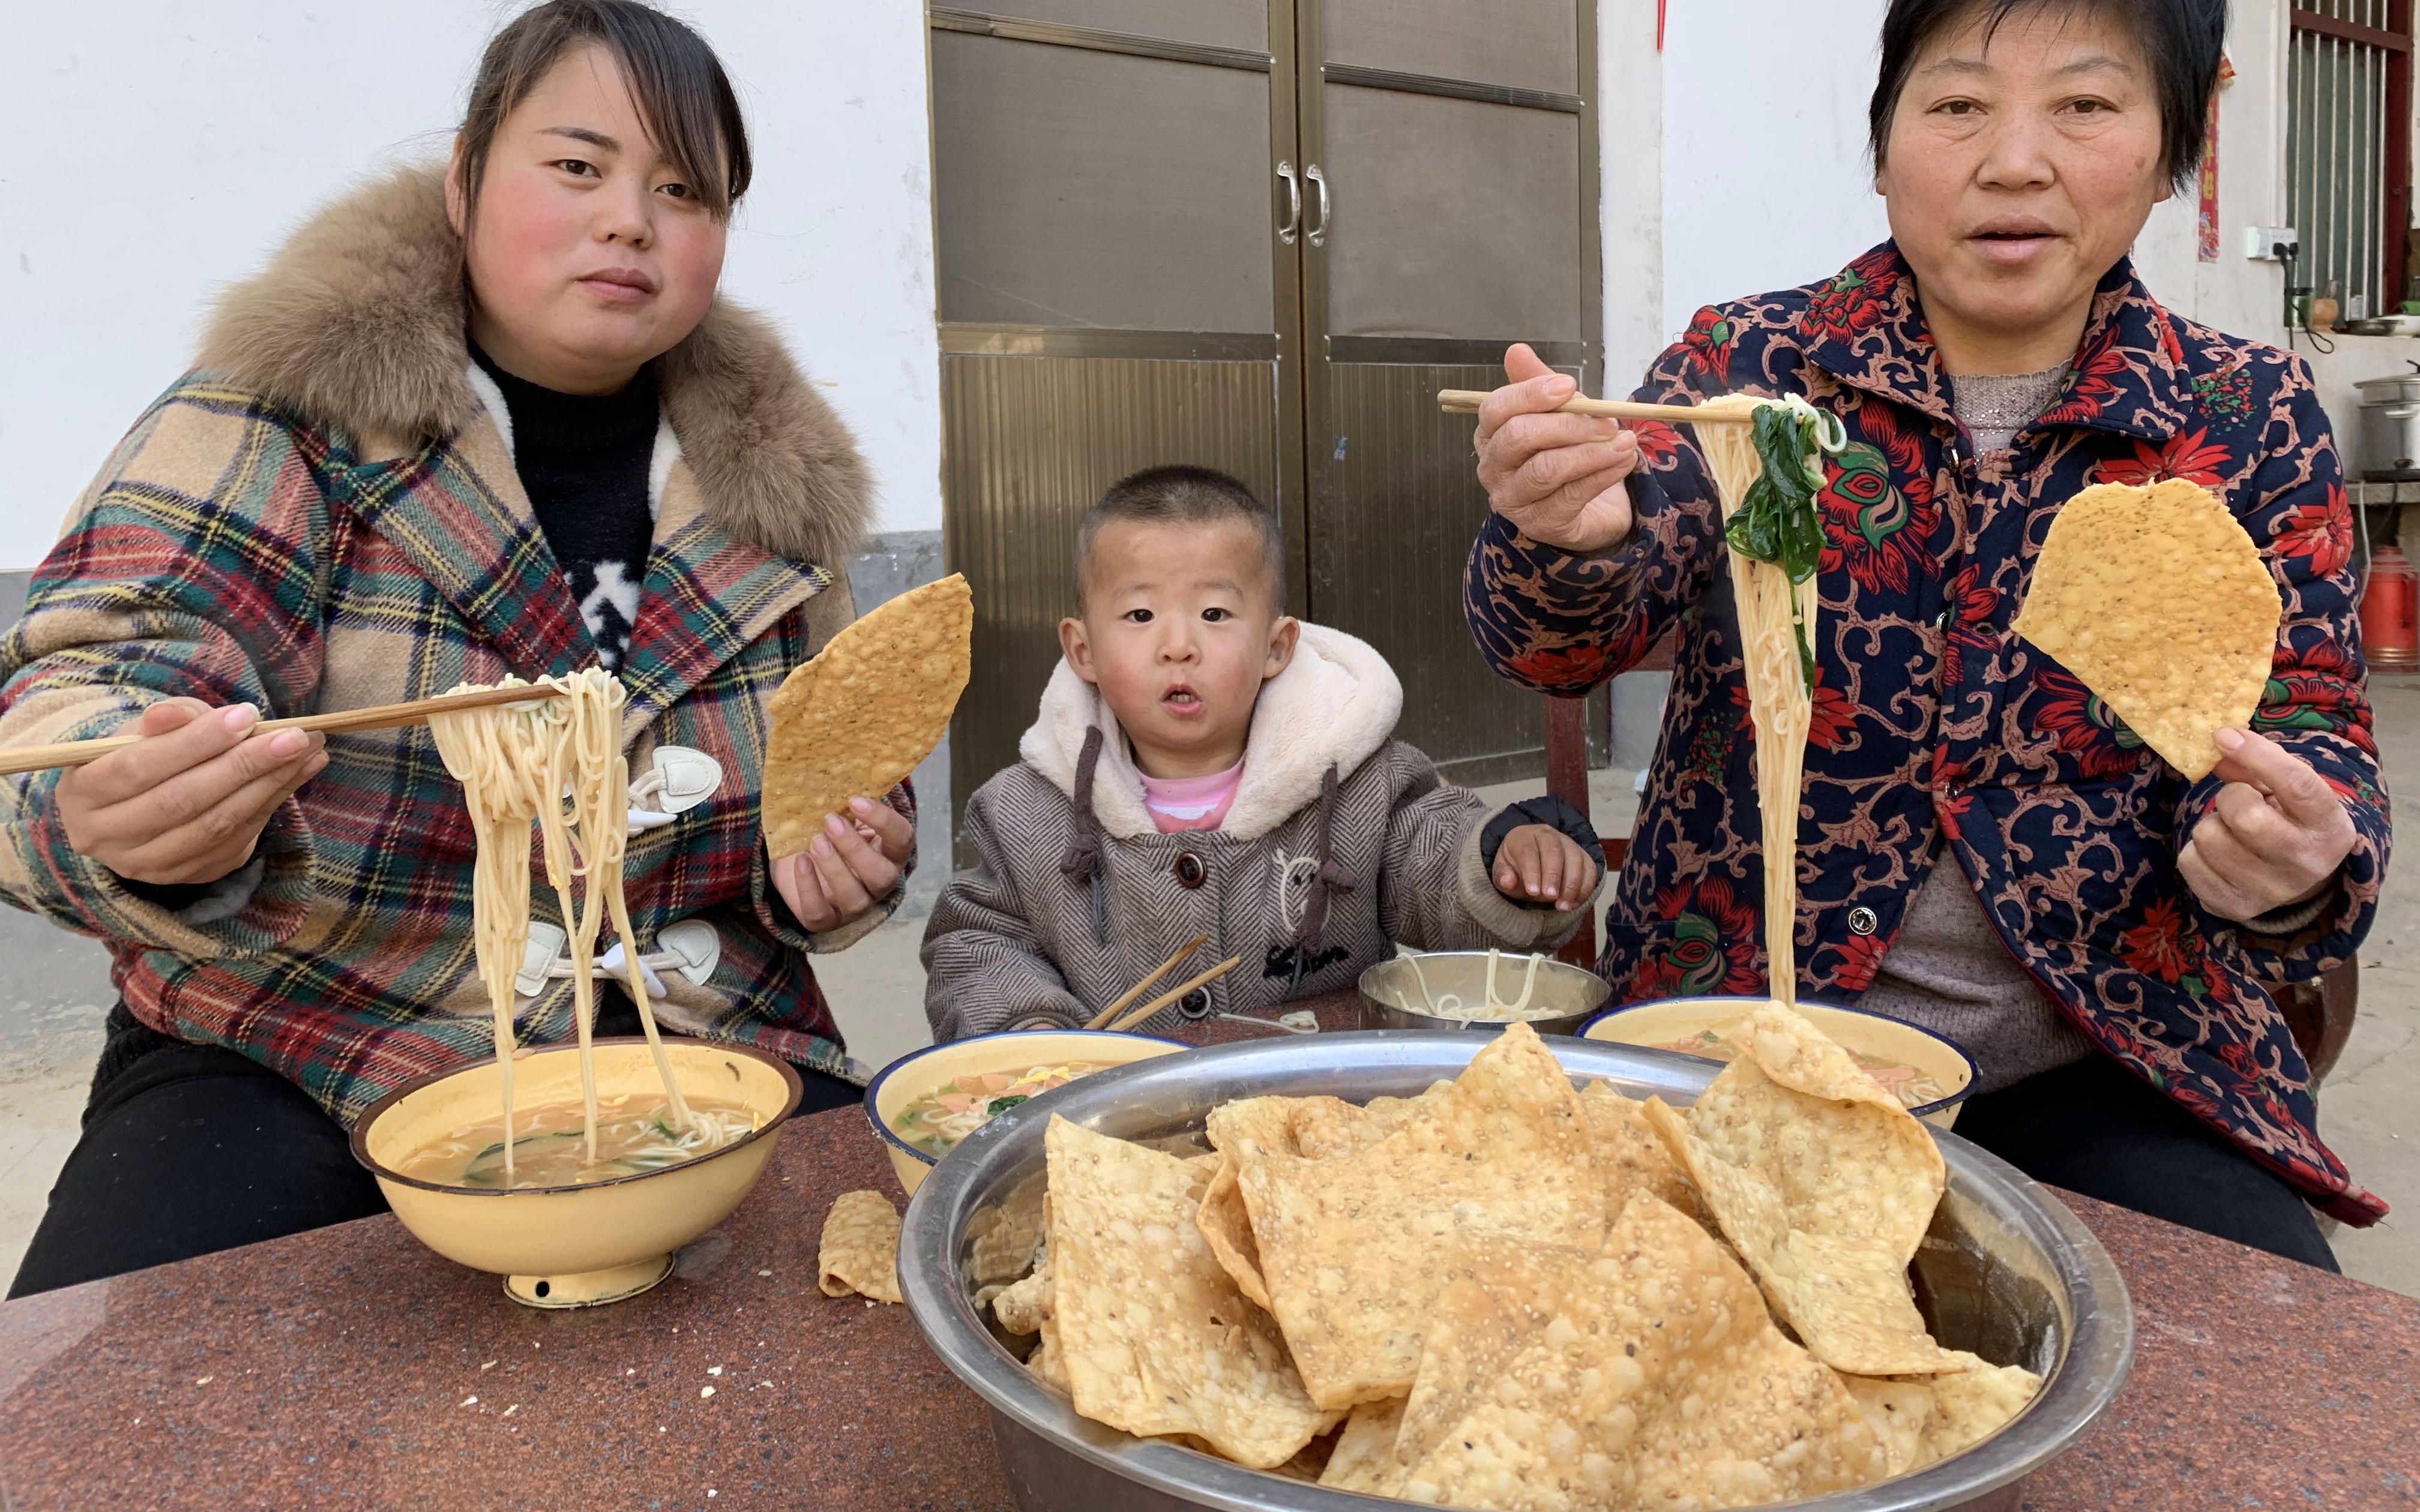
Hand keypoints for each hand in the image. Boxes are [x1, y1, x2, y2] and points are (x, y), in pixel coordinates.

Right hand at [56, 698, 326, 885]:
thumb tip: (181, 713)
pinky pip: (237, 839)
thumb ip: (165, 720)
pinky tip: (299, 772)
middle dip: (245, 765)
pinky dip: (273, 803)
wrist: (130, 807)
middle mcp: (108, 837)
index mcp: (83, 793)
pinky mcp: (189, 874)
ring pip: (215, 825)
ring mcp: (149, 864)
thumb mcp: (138, 731)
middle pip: (182, 801)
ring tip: (309, 751)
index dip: (194, 743)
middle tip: (295, 736)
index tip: (245, 716)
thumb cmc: (136, 756)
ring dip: (270, 785)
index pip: (138, 768)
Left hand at [771, 795, 914, 931]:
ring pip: (855, 899)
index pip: (902, 840)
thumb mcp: (841, 813)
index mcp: (889, 853)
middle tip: (830, 821)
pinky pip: (820, 913)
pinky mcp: (826, 919)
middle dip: (856, 848)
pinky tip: (800, 861)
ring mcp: (853, 906)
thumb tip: (849, 769)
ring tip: (814, 841)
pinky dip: (809, 887)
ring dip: (834, 868)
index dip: (884, 821)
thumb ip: (850, 800)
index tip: (855, 800)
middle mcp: (878, 883)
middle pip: (882, 876)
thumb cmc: (826, 831)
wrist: (796, 857)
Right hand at [1474, 342, 1639, 553]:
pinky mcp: (1543, 523)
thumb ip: (1537, 382)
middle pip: (1518, 437)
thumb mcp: (1558, 411)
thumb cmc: (1569, 452)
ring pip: (1546, 469)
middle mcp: (1494, 469)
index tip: (1568, 386)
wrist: (1593, 504)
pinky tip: (1624, 460)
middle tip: (1606, 420)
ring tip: (1626, 442)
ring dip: (1591, 452)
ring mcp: (1515, 500)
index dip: (1530, 394)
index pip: (1495, 409)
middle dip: (1567, 424)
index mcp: (1491, 435)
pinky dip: (1603, 473)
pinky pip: (1572, 495)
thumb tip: (1515, 351)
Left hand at [1493, 823, 1600, 912]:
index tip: (1533, 892)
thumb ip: (1503, 877)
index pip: (1528, 851)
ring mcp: (1568, 843)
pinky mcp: (1582, 855)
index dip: (1532, 872)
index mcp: (1524, 836)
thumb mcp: (1503, 872)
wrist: (1530, 863)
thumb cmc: (1515, 868)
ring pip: (1576, 859)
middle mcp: (1547, 835)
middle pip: (1554, 851)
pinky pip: (1590, 869)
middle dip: (1554, 876)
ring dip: (1572, 885)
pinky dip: (1585, 888)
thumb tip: (1507, 881)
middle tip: (1551, 897)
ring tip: (1563, 906)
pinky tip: (1575, 903)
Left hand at [2177, 728, 2355, 923]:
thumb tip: (2219, 742)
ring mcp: (2269, 891)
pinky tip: (2219, 854)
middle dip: (2231, 798)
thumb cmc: (2289, 820)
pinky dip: (2195, 852)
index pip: (2298, 785)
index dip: (2258, 755)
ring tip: (2231, 831)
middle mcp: (2305, 863)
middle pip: (2247, 816)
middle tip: (2238, 801)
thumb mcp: (2287, 791)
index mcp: (2328, 826)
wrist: (2296, 878)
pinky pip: (2189, 863)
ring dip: (2210, 824)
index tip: (2223, 735)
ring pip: (2209, 837)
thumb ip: (2256, 764)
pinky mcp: (2233, 906)